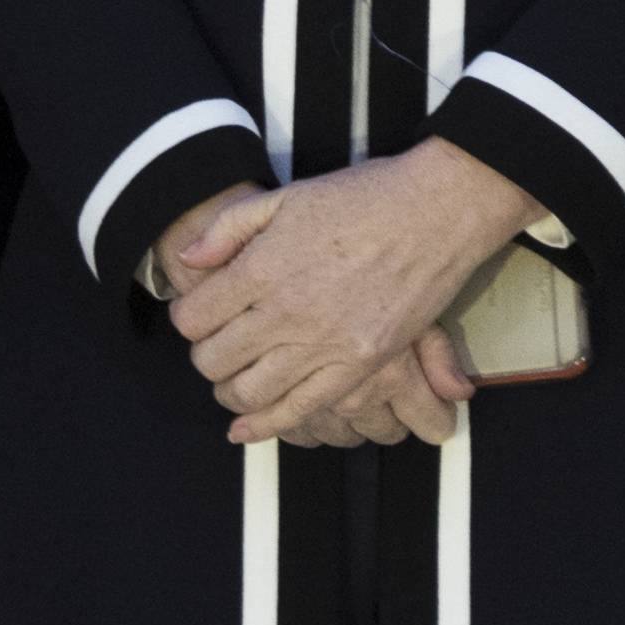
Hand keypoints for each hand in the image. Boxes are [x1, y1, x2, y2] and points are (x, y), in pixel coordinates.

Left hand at [167, 141, 535, 447]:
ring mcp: (323, 345)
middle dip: (205, 356)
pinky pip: (299, 410)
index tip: (198, 314)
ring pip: (249, 392)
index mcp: (261, 269)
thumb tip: (188, 260)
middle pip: (214, 360)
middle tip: (216, 345)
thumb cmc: (364, 197)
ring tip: (233, 380)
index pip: (193, 318)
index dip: (188, 317)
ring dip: (229, 391)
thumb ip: (229, 227)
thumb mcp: (285, 196)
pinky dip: (265, 426)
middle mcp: (286, 313)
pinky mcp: (358, 367)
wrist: (437, 211)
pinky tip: (246, 428)